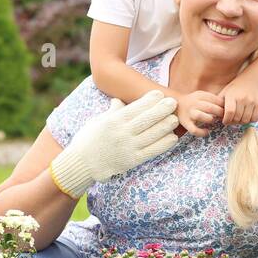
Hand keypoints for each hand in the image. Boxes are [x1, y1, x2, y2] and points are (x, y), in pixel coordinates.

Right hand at [49, 90, 179, 197]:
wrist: (81, 164)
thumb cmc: (89, 139)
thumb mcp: (98, 121)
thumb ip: (112, 111)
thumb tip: (119, 99)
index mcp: (113, 121)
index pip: (134, 108)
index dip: (149, 100)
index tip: (160, 93)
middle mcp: (121, 133)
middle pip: (146, 120)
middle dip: (161, 110)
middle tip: (173, 102)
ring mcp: (128, 148)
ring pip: (151, 135)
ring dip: (165, 126)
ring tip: (175, 119)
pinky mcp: (132, 161)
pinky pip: (151, 151)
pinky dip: (163, 144)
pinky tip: (172, 138)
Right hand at [176, 90, 224, 136]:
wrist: (176, 104)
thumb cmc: (194, 101)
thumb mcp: (202, 95)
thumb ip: (213, 99)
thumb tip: (228, 105)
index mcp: (200, 95)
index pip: (215, 99)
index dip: (223, 105)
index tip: (227, 109)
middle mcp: (194, 104)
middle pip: (209, 107)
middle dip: (219, 113)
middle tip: (223, 116)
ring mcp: (189, 113)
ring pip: (200, 116)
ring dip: (209, 119)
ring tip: (213, 121)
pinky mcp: (185, 123)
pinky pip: (193, 130)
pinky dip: (201, 132)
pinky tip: (207, 132)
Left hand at [220, 74, 257, 125]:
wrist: (251, 81)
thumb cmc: (234, 89)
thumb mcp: (224, 93)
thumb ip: (218, 105)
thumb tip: (212, 117)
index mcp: (232, 96)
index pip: (230, 112)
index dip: (226, 120)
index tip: (225, 121)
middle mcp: (243, 98)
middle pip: (238, 118)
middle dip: (233, 122)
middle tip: (231, 120)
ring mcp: (252, 101)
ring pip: (246, 120)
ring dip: (241, 122)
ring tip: (238, 118)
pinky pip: (255, 118)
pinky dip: (250, 120)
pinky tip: (246, 116)